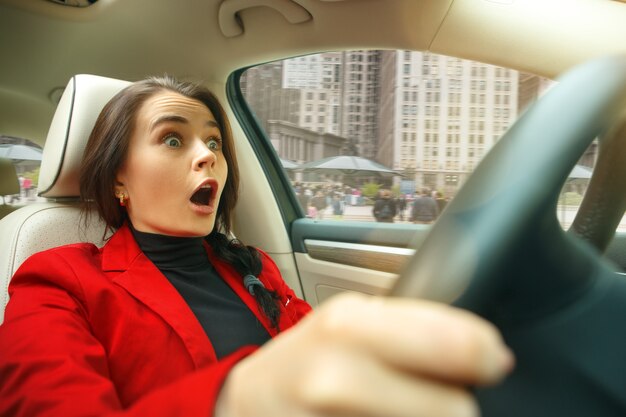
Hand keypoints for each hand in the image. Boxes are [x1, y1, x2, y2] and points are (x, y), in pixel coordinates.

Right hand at [216, 293, 513, 416]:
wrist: (253, 400)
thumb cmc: (308, 361)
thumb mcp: (351, 324)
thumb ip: (410, 326)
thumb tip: (483, 347)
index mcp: (348, 325)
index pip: (454, 343)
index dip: (484, 355)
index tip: (491, 361)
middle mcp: (333, 376)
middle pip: (453, 408)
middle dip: (456, 405)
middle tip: (439, 399)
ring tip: (398, 409)